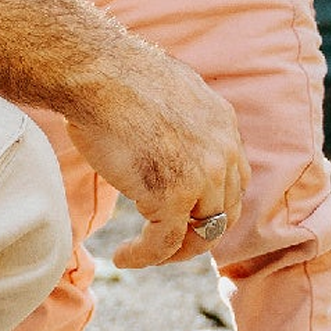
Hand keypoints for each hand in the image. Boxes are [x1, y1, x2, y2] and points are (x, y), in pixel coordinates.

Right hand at [60, 53, 248, 266]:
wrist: (97, 73)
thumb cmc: (114, 76)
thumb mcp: (165, 92)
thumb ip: (178, 119)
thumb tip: (161, 133)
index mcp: (224, 123)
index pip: (233, 178)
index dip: (212, 202)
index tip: (186, 213)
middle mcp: (223, 150)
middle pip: (224, 210)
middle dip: (197, 231)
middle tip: (167, 241)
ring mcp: (202, 177)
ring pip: (201, 233)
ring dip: (173, 250)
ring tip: (144, 254)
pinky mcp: (174, 197)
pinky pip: (165, 242)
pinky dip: (144, 256)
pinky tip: (122, 257)